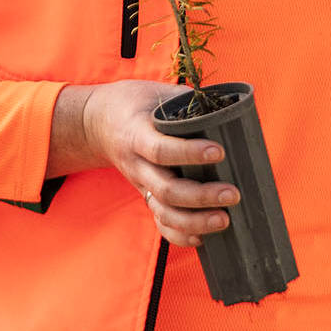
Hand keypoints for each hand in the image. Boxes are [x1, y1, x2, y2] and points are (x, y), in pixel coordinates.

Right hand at [50, 79, 234, 245]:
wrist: (98, 123)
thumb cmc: (136, 104)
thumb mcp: (157, 94)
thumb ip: (189, 101)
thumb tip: (231, 106)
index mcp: (137, 135)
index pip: (160, 149)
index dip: (189, 153)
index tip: (219, 151)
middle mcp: (136, 165)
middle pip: (166, 190)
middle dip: (201, 196)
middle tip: (232, 194)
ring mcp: (140, 184)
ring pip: (163, 212)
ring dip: (195, 221)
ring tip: (225, 219)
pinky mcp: (145, 196)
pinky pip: (159, 223)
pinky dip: (180, 235)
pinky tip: (203, 236)